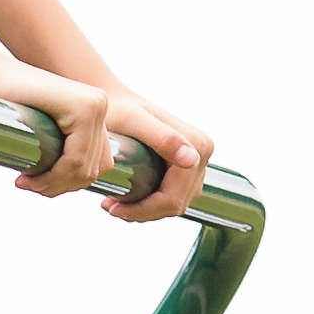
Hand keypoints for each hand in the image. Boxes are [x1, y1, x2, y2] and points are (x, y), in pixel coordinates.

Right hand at [0, 57, 122, 197]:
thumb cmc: (4, 103)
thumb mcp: (40, 129)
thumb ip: (61, 147)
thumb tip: (77, 183)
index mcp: (95, 109)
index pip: (95, 165)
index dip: (65, 184)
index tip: (35, 186)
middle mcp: (100, 104)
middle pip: (92, 169)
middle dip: (59, 186)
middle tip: (28, 186)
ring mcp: (94, 104)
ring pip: (83, 169)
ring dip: (53, 185)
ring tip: (26, 183)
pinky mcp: (82, 107)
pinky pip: (75, 160)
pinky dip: (53, 177)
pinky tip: (28, 176)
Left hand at [95, 86, 215, 223]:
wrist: (116, 101)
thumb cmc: (120, 109)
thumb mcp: (135, 120)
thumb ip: (163, 138)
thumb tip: (192, 160)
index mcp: (198, 145)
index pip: (173, 197)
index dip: (143, 209)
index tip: (112, 207)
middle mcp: (203, 153)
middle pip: (176, 204)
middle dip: (142, 212)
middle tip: (110, 207)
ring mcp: (198, 162)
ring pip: (175, 205)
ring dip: (145, 211)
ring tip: (114, 203)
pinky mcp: (189, 169)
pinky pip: (173, 197)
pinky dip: (150, 204)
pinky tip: (126, 197)